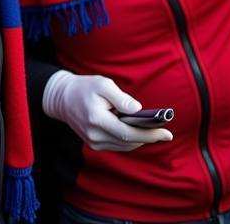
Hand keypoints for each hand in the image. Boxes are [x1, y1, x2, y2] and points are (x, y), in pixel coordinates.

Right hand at [42, 70, 172, 151]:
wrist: (63, 98)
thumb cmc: (84, 87)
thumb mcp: (103, 84)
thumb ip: (121, 97)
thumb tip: (138, 110)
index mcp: (97, 119)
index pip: (127, 133)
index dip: (149, 134)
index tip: (166, 133)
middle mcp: (95, 135)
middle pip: (128, 141)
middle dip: (148, 137)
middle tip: (165, 133)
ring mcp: (94, 142)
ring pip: (124, 145)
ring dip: (140, 139)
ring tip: (155, 132)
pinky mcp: (95, 144)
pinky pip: (118, 145)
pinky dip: (130, 140)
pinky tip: (139, 132)